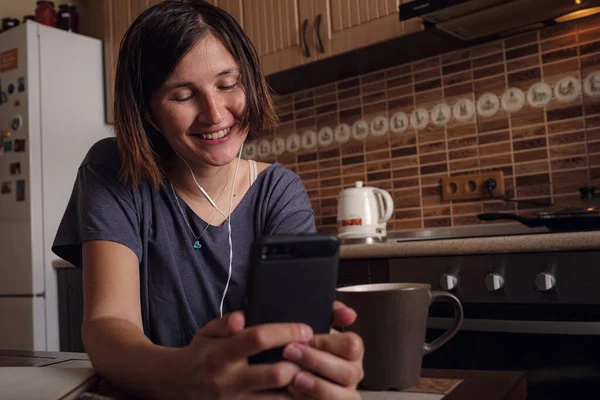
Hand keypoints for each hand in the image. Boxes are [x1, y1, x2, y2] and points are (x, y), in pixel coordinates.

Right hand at [176, 311, 312, 399]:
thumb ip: (224, 323)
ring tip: (313, 374)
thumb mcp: (206, 332)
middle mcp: (230, 381)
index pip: (257, 339)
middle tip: (314, 354)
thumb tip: (242, 317)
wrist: (176, 386)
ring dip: (298, 387)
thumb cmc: (199, 354)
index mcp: (221, 354)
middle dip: (299, 364)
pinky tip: (298, 390)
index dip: (285, 332)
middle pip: (274, 375)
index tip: (306, 329)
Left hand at [283, 301, 363, 398]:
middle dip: (316, 362)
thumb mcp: (317, 324)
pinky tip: (294, 392)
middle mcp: (353, 373)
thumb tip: (348, 314)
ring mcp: (345, 393)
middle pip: (348, 372)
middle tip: (291, 353)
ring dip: (317, 386)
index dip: (327, 342)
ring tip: (295, 378)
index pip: (352, 345)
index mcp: (352, 351)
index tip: (305, 338)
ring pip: (342, 396)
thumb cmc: (306, 346)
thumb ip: (332, 313)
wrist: (288, 368)